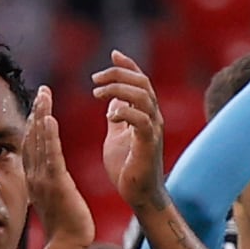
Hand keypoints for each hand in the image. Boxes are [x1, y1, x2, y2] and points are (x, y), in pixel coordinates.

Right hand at [21, 86, 91, 244]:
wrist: (69, 242)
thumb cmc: (66, 222)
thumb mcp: (54, 196)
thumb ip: (50, 181)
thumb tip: (48, 173)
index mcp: (35, 176)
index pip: (32, 143)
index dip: (34, 122)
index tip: (39, 103)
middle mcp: (35, 174)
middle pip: (32, 137)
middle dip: (36, 112)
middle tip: (42, 91)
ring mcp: (43, 178)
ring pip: (39, 141)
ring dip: (41, 116)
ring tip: (44, 96)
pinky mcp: (55, 184)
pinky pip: (50, 155)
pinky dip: (49, 136)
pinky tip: (50, 119)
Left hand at [94, 53, 167, 205]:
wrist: (138, 194)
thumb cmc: (128, 167)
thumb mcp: (117, 135)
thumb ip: (118, 116)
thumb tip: (113, 99)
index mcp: (145, 114)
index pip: (142, 81)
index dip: (129, 65)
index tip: (113, 54)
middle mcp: (153, 119)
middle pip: (143, 84)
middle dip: (119, 74)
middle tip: (96, 78)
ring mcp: (153, 131)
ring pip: (144, 97)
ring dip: (119, 90)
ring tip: (97, 93)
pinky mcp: (149, 145)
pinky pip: (141, 120)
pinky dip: (124, 113)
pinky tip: (109, 116)